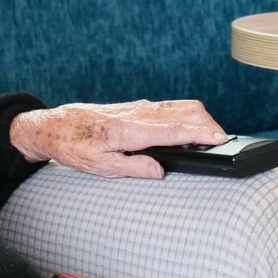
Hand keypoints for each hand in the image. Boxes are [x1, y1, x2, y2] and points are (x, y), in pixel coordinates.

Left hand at [8, 99, 228, 178]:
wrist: (54, 125)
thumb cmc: (73, 146)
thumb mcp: (98, 165)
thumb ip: (132, 167)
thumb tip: (160, 171)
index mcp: (128, 130)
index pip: (172, 129)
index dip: (198, 134)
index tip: (218, 138)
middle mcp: (137, 114)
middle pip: (185, 111)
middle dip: (208, 125)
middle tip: (222, 143)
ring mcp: (139, 107)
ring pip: (180, 106)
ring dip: (201, 119)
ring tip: (213, 136)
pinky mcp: (138, 107)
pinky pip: (170, 106)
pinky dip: (188, 115)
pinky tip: (192, 127)